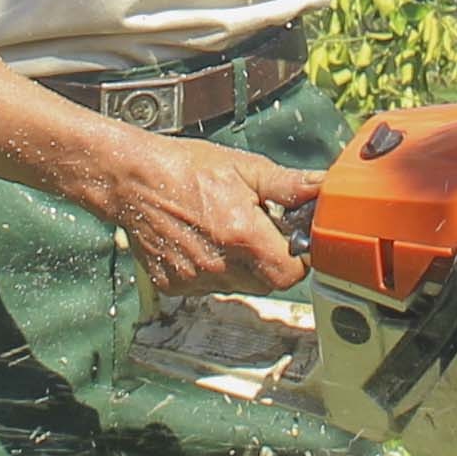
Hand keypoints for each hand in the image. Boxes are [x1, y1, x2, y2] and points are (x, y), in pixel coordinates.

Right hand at [87, 129, 324, 301]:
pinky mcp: (175, 285)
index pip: (291, 274)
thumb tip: (322, 188)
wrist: (133, 180)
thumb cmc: (186, 169)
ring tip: (224, 232)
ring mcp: (195, 278)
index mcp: (243, 235)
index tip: (290, 242)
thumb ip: (288, 185)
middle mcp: (220, 264)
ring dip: (240, 267)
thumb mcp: (244, 168)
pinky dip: (211, 270)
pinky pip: (207, 287)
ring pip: (237, 286)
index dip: (296, 260)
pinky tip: (201, 242)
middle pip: (265, 283)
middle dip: (269, 263)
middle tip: (257, 233)